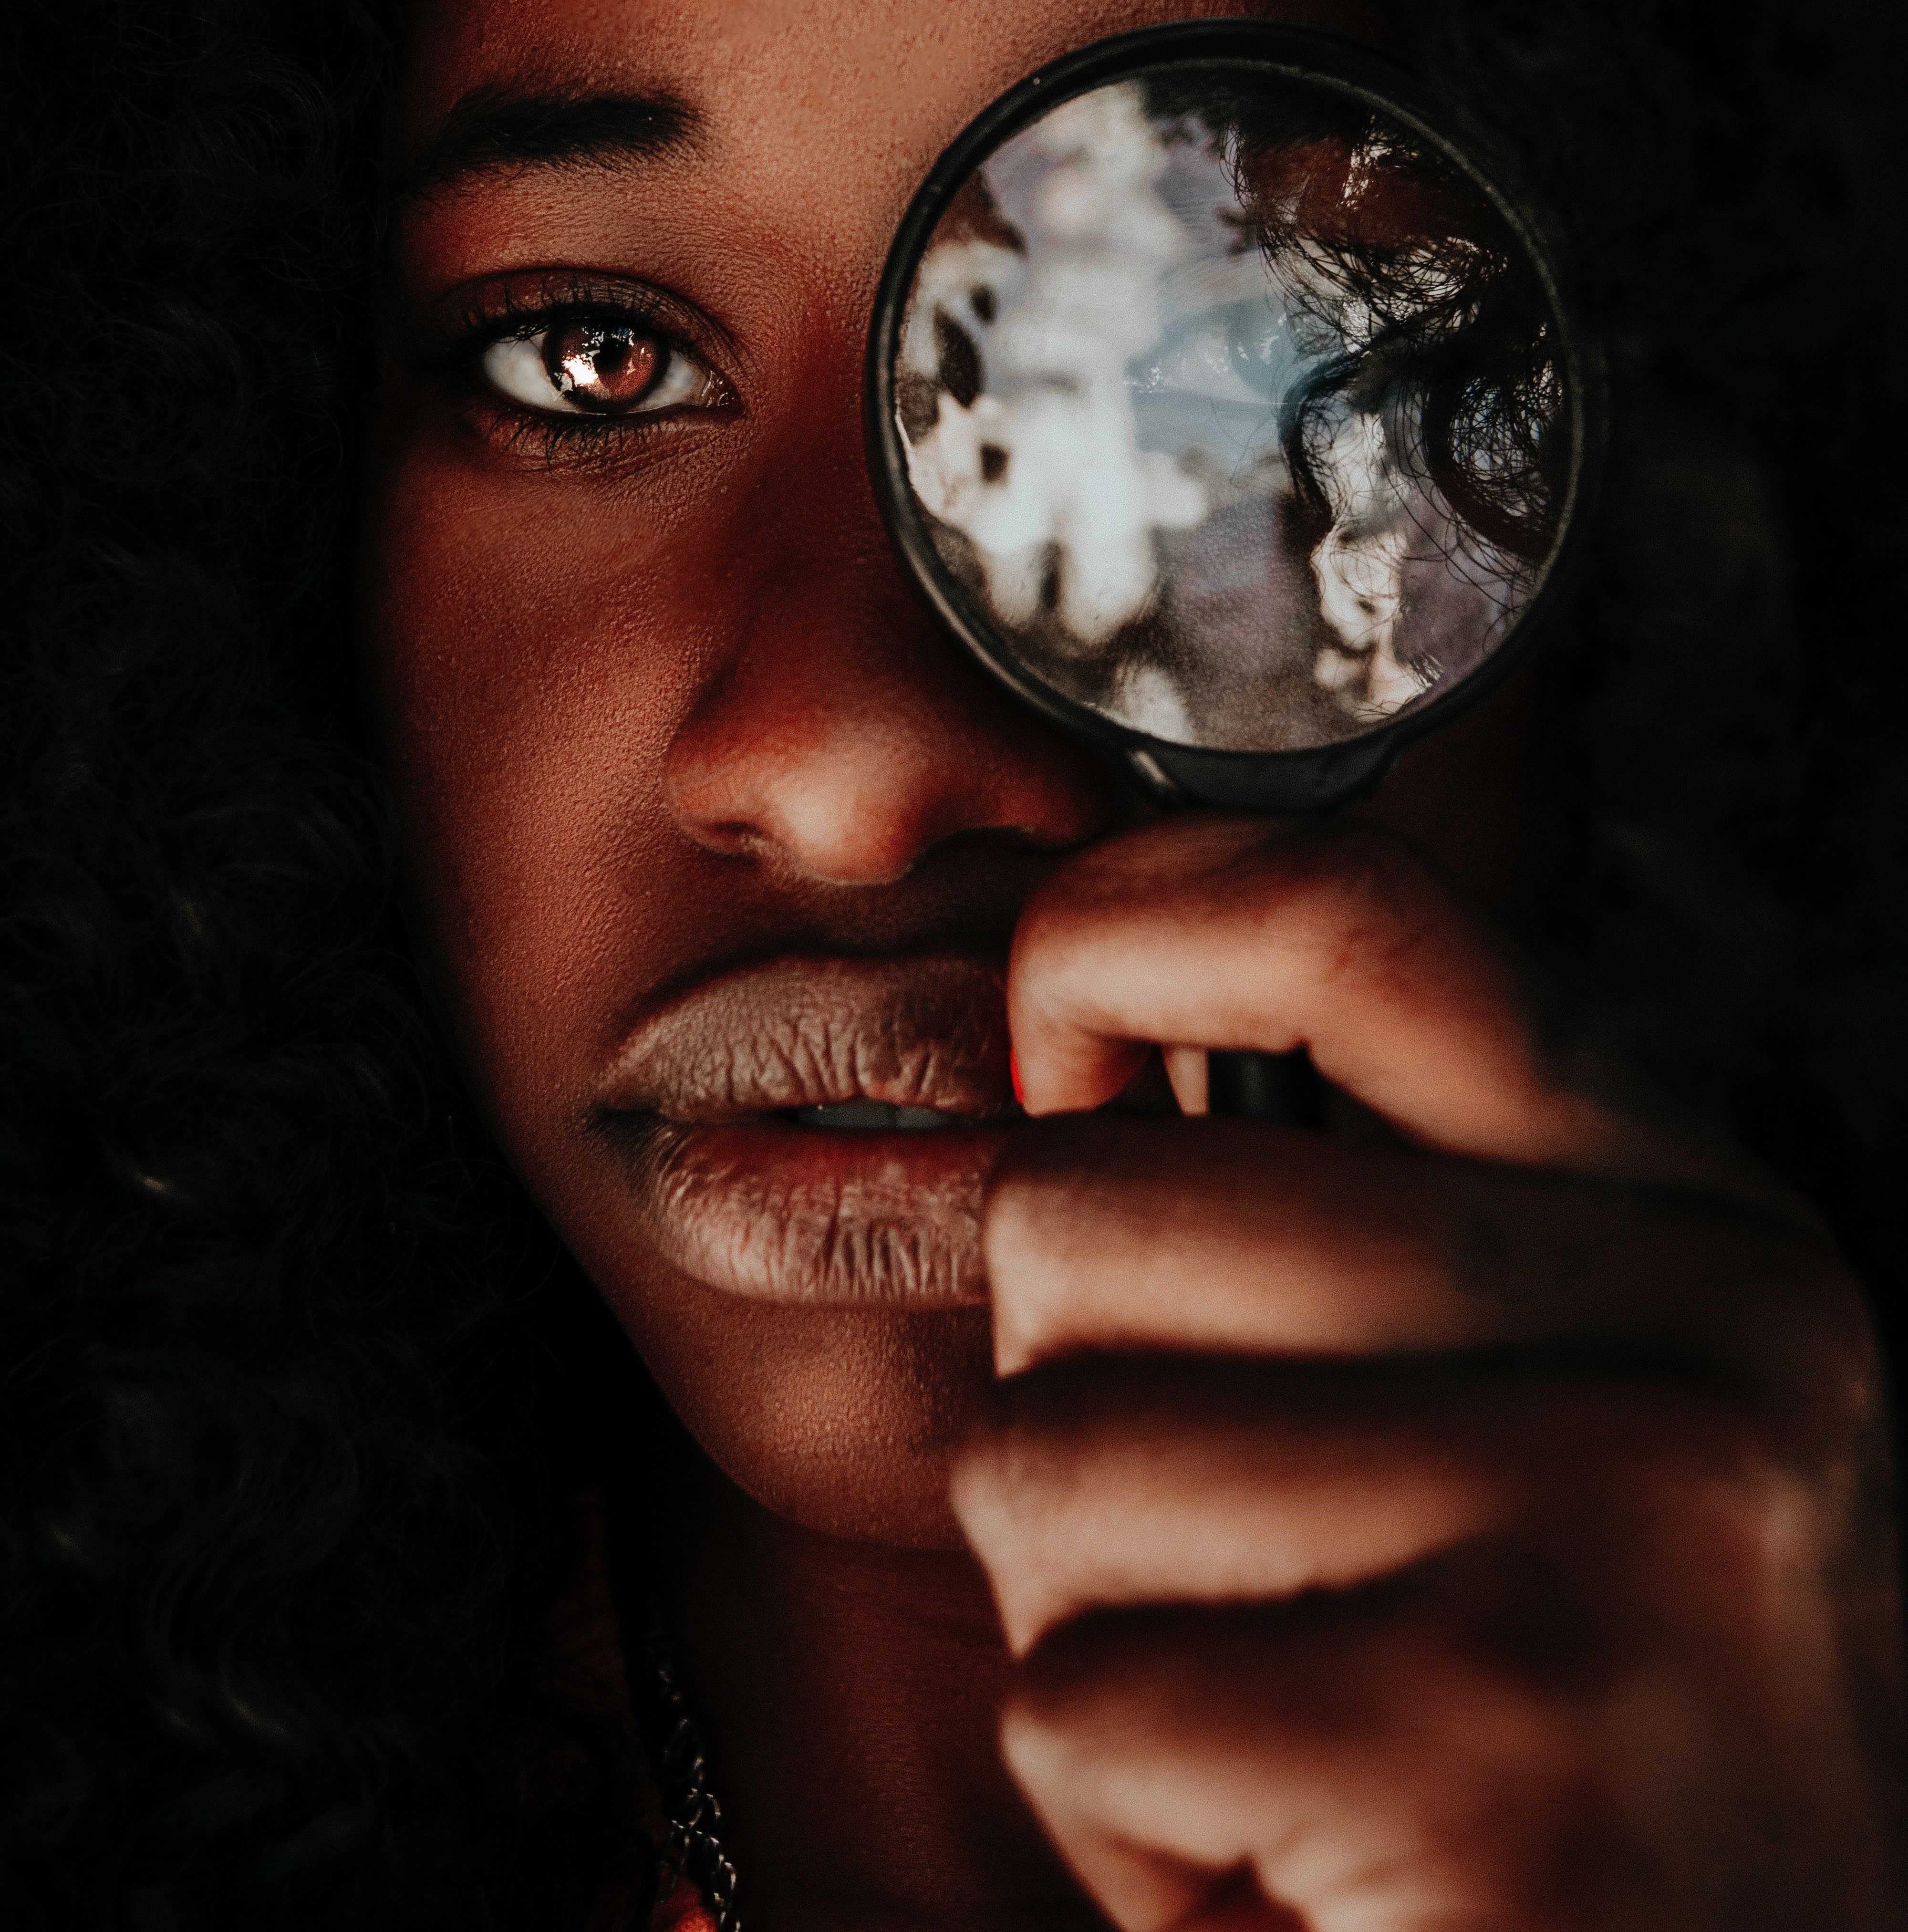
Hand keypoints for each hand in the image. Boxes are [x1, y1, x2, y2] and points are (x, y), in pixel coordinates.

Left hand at [951, 817, 1907, 1930]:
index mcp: (1686, 1214)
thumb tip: (1062, 1022)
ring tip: (1274, 1714)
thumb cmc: (1547, 1710)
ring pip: (1043, 1457)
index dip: (1113, 934)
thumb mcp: (1515, 1391)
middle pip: (1090, 1207)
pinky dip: (1117, 1809)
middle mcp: (1691, 1335)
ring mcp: (1615, 1533)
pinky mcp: (1494, 1757)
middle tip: (1225, 1563)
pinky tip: (1285, 1857)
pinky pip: (1074, 1700)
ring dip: (1084, 1626)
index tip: (1048, 1044)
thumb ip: (1337, 1201)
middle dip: (1063, 1405)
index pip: (1339, 914)